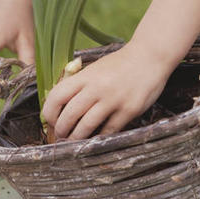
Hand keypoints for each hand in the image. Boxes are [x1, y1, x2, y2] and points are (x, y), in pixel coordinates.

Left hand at [42, 43, 172, 139]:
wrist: (150, 57)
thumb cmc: (120, 64)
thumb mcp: (95, 68)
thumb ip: (80, 83)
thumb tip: (61, 105)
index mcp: (85, 76)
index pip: (56, 97)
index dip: (49, 113)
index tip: (50, 121)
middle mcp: (96, 88)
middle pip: (69, 115)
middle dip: (61, 130)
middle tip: (61, 136)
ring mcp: (113, 100)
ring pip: (86, 126)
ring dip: (77, 138)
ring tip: (75, 141)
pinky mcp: (129, 110)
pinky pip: (109, 130)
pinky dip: (100, 137)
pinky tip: (96, 138)